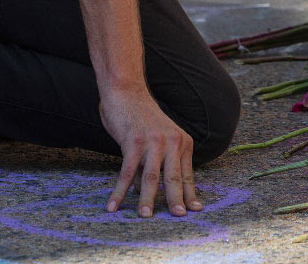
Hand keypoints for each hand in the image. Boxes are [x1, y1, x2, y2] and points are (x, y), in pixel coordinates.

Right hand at [99, 84, 201, 216]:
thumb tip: (143, 191)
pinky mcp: (133, 142)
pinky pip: (127, 172)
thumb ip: (152, 164)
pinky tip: (113, 205)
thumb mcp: (155, 140)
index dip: (190, 193)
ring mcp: (153, 141)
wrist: (126, 91)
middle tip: (178, 217)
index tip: (194, 210)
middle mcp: (171, 141)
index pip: (186, 174)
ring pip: (151, 178)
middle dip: (176, 200)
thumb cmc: (139, 118)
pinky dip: (119, 191)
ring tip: (145, 216)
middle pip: (174, 177)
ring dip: (147, 199)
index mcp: (182, 141)